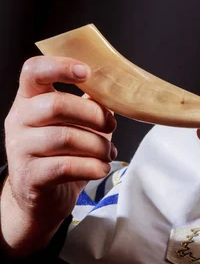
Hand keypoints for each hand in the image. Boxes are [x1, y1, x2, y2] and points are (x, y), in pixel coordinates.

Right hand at [1, 56, 116, 256]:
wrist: (43, 197)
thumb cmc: (65, 152)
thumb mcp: (75, 122)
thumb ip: (89, 101)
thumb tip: (117, 85)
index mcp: (30, 99)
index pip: (33, 71)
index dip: (60, 66)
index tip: (86, 72)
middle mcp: (19, 120)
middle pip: (57, 105)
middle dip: (94, 115)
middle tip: (111, 126)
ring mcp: (20, 149)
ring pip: (66, 137)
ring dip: (98, 145)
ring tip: (108, 152)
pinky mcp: (30, 176)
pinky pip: (67, 166)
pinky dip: (92, 167)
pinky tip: (100, 168)